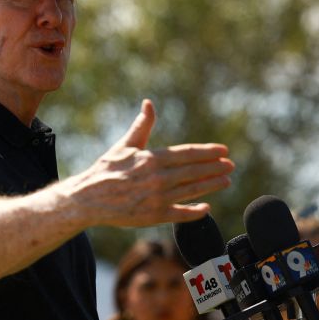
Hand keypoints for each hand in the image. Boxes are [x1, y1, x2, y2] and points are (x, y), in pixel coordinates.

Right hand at [65, 99, 234, 226]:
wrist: (87, 199)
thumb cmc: (106, 170)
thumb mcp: (124, 145)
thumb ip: (142, 126)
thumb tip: (149, 103)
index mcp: (151, 158)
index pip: (187, 153)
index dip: (207, 152)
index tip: (223, 150)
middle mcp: (157, 177)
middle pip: (193, 171)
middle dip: (215, 167)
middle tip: (231, 165)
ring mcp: (156, 198)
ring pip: (191, 190)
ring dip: (211, 185)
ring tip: (226, 181)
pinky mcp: (153, 216)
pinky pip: (179, 214)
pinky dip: (194, 211)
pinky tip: (206, 208)